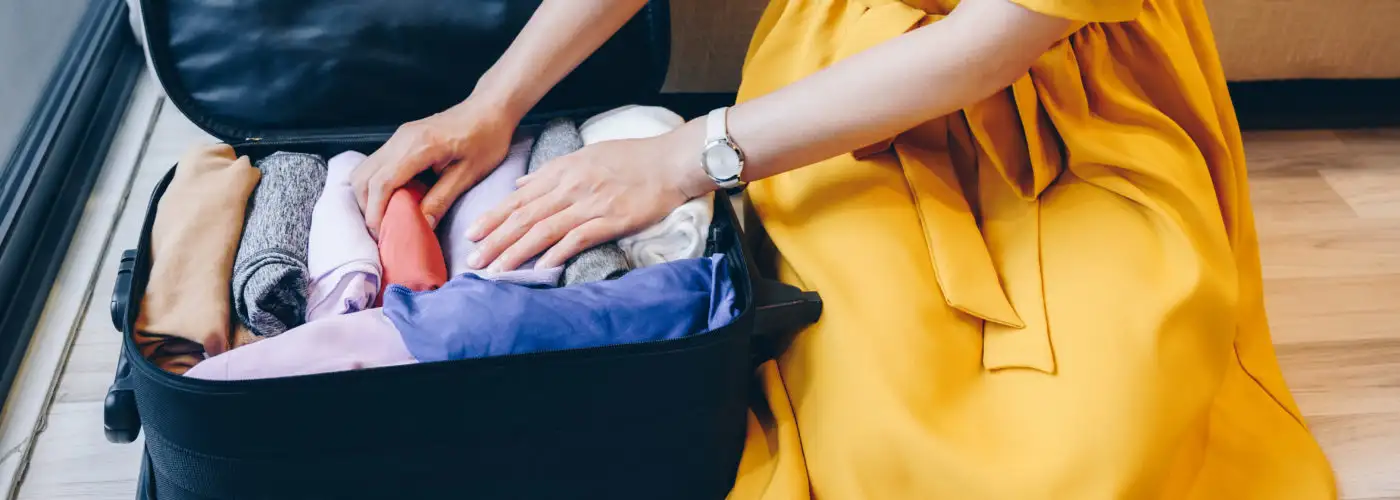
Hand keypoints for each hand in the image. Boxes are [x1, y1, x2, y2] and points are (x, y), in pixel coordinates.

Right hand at [352, 99, 521, 235]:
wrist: (489, 108)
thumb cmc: (486, 138)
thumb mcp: (470, 173)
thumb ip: (443, 199)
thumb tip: (422, 226)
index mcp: (420, 146)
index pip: (382, 183)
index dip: (377, 212)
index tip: (382, 234)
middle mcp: (401, 139)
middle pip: (364, 177)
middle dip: (367, 207)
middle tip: (383, 230)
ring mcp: (398, 136)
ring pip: (364, 170)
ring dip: (368, 196)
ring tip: (385, 217)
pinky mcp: (400, 138)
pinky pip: (375, 164)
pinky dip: (375, 185)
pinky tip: (392, 199)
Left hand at [464, 120, 714, 271]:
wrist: (670, 161)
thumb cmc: (632, 157)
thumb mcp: (586, 154)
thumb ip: (551, 172)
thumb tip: (521, 184)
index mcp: (564, 170)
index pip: (520, 197)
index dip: (494, 217)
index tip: (473, 233)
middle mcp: (571, 187)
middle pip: (525, 216)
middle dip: (495, 239)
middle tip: (473, 259)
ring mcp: (590, 204)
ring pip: (544, 230)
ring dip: (516, 251)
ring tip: (495, 270)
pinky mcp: (611, 220)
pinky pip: (577, 238)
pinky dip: (556, 253)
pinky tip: (539, 267)